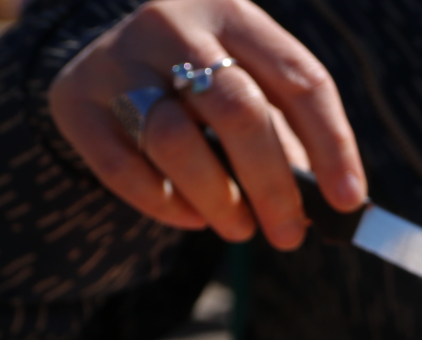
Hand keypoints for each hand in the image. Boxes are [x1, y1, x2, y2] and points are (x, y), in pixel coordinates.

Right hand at [49, 0, 364, 249]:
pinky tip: (192, 218)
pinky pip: (122, 167)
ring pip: (175, 140)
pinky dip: (165, 204)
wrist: (103, 57)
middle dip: (272, 185)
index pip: (300, 78)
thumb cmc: (198, 84)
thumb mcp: (247, 84)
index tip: (347, 202)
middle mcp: (173, 23)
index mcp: (232, 11)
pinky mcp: (74, 99)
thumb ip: (284, 135)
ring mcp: (117, 58)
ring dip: (218, 199)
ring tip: (239, 230)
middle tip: (288, 236)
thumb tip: (329, 205)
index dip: (332, 144)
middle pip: (238, 110)